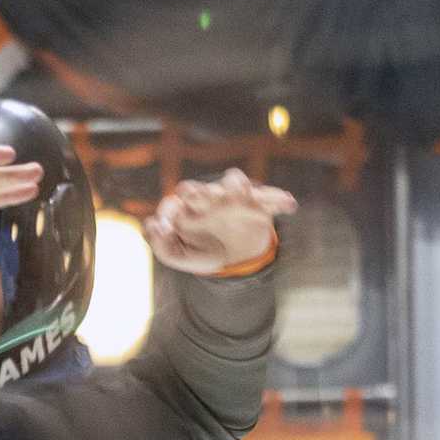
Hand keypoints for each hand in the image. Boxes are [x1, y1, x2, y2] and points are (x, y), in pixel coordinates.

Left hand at [144, 169, 296, 274]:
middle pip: (203, 189)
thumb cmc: (202, 249)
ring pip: (235, 182)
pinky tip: (290, 205)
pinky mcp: (260, 205)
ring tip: (241, 191)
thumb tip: (149, 225)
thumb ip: (161, 245)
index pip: (175, 204)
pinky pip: (272, 198)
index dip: (169, 213)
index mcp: (189, 208)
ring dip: (236, 185)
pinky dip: (280, 199)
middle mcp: (211, 199)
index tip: (164, 228)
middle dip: (198, 191)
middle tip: (190, 193)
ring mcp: (236, 200)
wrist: (235, 257)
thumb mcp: (179, 256)